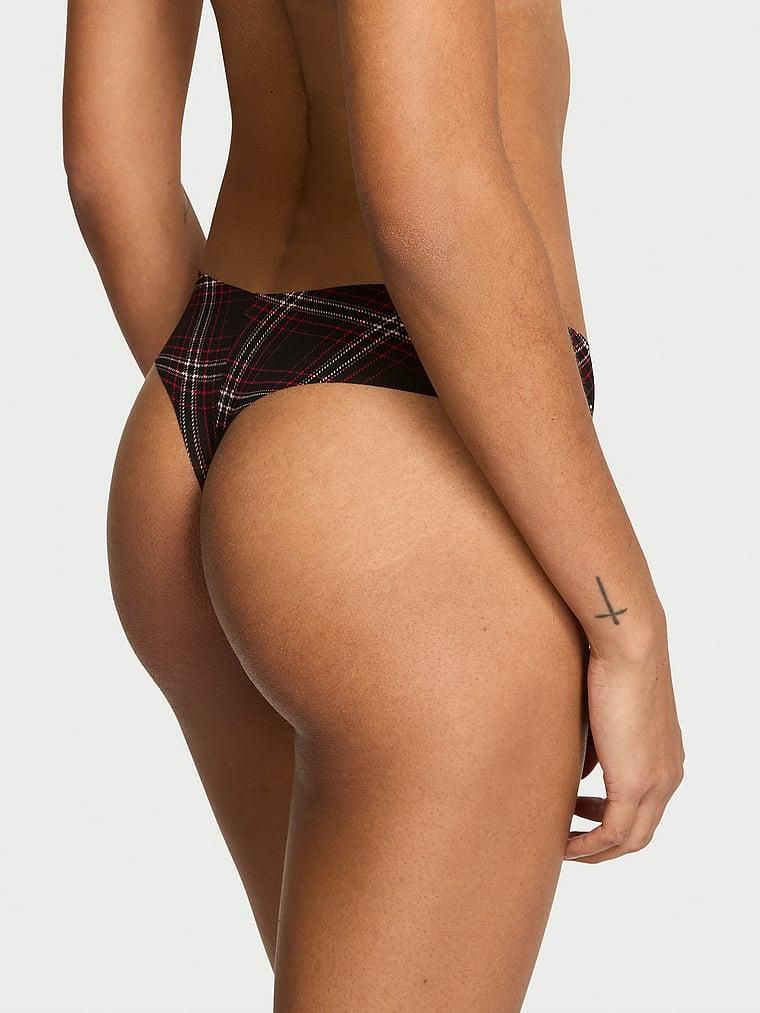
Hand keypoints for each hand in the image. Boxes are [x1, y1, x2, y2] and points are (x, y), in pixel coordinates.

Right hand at [565, 621, 683, 862]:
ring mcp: (657, 783)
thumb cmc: (617, 666)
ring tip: (566, 846)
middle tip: (572, 839)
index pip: (646, 809)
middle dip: (605, 844)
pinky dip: (590, 844)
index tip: (582, 816)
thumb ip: (600, 750)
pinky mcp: (636, 783)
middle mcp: (669, 776)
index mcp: (667, 760)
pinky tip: (567, 842)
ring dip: (597, 850)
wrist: (631, 650)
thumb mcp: (608, 716)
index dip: (614, 822)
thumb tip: (583, 772)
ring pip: (632, 839)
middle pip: (641, 833)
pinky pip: (614, 832)